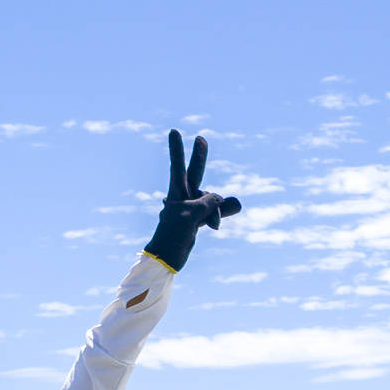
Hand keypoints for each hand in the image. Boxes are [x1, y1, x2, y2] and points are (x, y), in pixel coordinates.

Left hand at [143, 129, 242, 271]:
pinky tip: (223, 219)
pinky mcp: (197, 219)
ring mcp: (191, 207)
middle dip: (199, 156)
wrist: (167, 259)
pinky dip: (220, 215)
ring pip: (211, 200)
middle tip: (200, 138)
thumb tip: (220, 198)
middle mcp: (183, 196)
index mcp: (176, 193)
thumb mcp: (191, 215)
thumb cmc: (173, 235)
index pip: (177, 166)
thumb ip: (207, 203)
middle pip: (195, 172)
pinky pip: (214, 212)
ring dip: (217, 210)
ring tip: (214, 226)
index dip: (177, 149)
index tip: (174, 131)